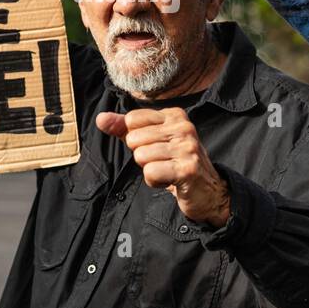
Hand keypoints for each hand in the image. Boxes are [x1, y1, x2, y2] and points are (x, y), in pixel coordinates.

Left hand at [97, 108, 230, 227]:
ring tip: (168, 171)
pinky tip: (171, 180)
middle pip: (134, 139)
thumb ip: (123, 128)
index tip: (155, 147)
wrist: (207, 192)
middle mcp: (183, 127)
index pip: (132, 119)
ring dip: (149, 170)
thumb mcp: (150, 141)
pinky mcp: (187, 169)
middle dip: (142, 157)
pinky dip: (155, 181)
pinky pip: (151, 173)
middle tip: (162, 162)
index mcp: (174, 115)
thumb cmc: (174, 163)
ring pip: (141, 157)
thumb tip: (100, 119)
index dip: (136, 140)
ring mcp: (187, 147)